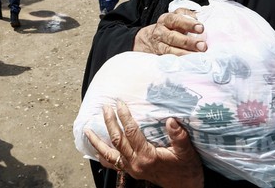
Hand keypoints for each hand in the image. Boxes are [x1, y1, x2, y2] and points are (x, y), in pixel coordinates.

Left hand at [85, 102, 203, 187]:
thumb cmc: (187, 169)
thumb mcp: (187, 152)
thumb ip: (179, 136)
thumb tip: (171, 120)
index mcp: (148, 156)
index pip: (131, 132)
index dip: (124, 116)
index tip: (119, 103)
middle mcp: (136, 163)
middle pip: (117, 140)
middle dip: (109, 122)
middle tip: (105, 107)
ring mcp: (131, 169)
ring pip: (110, 154)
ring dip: (98, 141)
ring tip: (87, 130)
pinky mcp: (131, 171)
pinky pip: (113, 164)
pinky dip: (103, 156)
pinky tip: (95, 151)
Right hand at [133, 9, 205, 55]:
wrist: (149, 39)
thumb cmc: (169, 27)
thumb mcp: (176, 17)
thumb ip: (187, 16)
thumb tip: (199, 19)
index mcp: (166, 19)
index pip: (176, 19)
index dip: (188, 24)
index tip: (201, 28)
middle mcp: (160, 31)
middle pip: (173, 36)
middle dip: (188, 42)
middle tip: (202, 46)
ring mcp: (158, 44)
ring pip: (169, 49)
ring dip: (185, 53)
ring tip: (197, 56)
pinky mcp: (158, 54)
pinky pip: (168, 58)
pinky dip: (178, 59)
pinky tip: (188, 62)